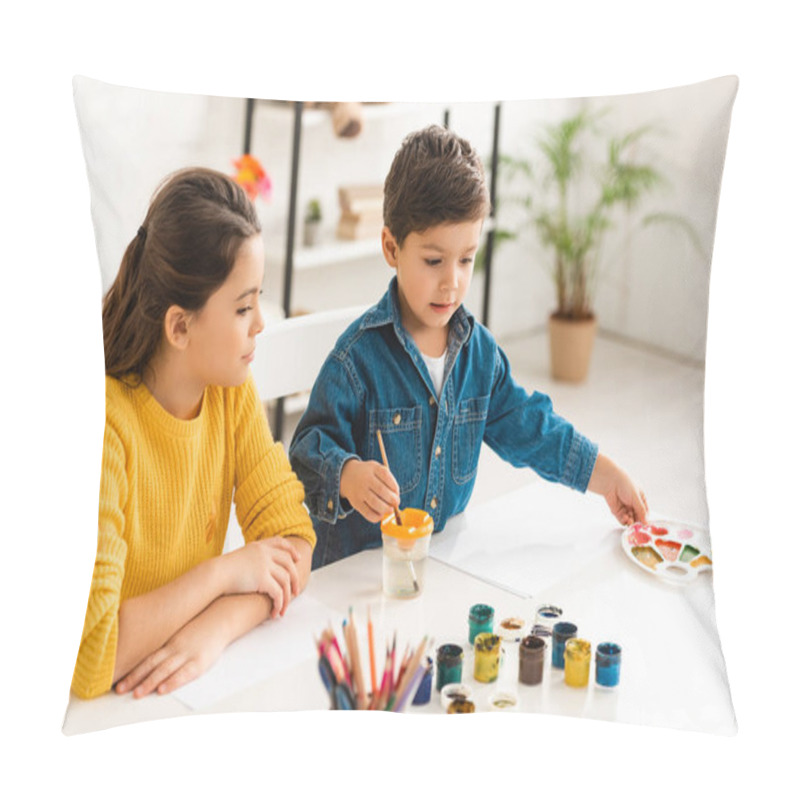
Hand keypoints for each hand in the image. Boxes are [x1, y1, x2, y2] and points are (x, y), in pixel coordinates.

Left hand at [114, 605, 229, 698]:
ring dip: (149, 683)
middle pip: (150, 664)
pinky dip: (172, 682)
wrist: (222, 617)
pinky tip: (162, 690)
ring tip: (136, 694)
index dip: (131, 669)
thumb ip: (167, 643)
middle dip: (134, 678)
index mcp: (169, 642)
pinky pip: (184, 673)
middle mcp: (175, 648)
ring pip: (164, 670)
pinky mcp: (201, 661)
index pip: (146, 657)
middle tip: (118, 690)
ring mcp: (187, 654)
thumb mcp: (181, 632)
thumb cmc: (201, 626)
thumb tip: (149, 652)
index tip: (116, 680)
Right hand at [224, 537, 299, 617]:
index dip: (291, 550)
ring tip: (284, 609)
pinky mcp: (263, 579)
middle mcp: (264, 553)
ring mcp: (265, 565)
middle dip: (295, 578)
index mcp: (259, 546)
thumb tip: (259, 569)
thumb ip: (252, 559)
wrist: (215, 575)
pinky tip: (275, 612)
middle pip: (288, 564)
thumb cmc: (223, 570)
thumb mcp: (240, 557)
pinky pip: (278, 593)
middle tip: (296, 592)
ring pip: (285, 581)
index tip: (297, 558)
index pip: (280, 543)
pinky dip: (279, 604)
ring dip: (287, 598)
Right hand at [340, 458, 400, 523]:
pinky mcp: (356, 502)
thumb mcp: (377, 468)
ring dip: (386, 508)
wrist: (347, 475)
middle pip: (381, 490)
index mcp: (373, 468)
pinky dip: (377, 516)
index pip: (386, 476)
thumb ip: (388, 479)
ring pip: (375, 503)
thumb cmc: (368, 474)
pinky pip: (368, 513)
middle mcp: (365, 479)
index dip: (394, 486)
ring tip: (390, 509)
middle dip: (392, 499)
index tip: (396, 492)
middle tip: (396, 502)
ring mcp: (359, 491)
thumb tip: (396, 497)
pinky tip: (380, 514)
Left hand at [588, 453, 648, 525]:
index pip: (645, 511)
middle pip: (637, 516)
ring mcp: (624, 506)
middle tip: (637, 525)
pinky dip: (623, 520)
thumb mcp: (637, 498)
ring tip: (630, 521)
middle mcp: (632, 503)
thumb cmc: (625, 484)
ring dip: (630, 521)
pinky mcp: (616, 510)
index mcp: (640, 498)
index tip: (645, 525)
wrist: (610, 481)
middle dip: (637, 521)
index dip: (645, 518)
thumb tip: (646, 522)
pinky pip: (621, 518)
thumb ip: (641, 511)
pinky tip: (625, 519)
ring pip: (629, 518)